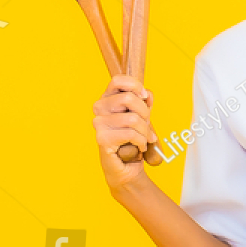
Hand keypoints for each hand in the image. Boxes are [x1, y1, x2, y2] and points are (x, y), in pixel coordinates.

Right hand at [93, 74, 161, 190]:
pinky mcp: (102, 138)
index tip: (144, 97)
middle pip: (129, 98)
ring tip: (142, 139)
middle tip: (145, 126)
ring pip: (133, 118)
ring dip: (145, 132)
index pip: (118, 80)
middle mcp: (99, 108)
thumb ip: (145, 101)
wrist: (127, 166)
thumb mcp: (143, 115)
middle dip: (145, 114)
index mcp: (108, 98)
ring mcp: (98, 123)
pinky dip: (142, 142)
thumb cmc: (133, 138)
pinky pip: (131, 134)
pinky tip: (138, 147)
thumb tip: (146, 94)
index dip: (135, 86)